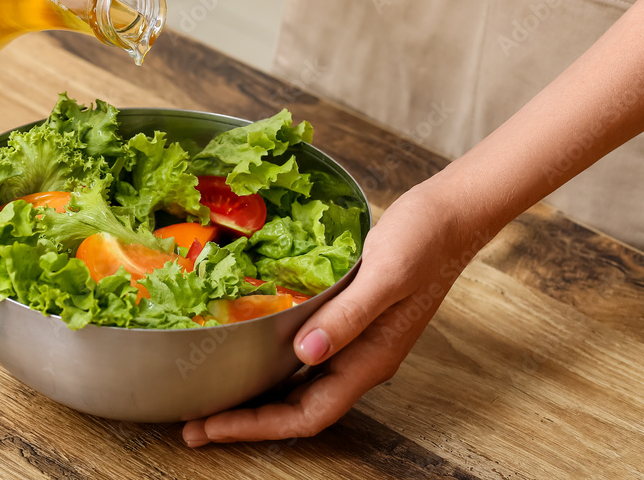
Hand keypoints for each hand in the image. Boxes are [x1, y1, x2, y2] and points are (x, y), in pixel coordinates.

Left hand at [182, 182, 479, 445]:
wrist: (450, 216)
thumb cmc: (423, 240)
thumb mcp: (386, 273)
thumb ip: (349, 315)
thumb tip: (306, 354)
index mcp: (370, 359)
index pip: (308, 415)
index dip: (258, 427)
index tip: (212, 427)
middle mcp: (360, 359)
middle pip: (297, 410)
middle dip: (245, 421)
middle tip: (193, 425)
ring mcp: (355, 342)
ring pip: (298, 387)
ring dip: (255, 397)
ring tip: (211, 398)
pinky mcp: (349, 321)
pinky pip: (303, 357)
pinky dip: (271, 364)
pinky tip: (246, 353)